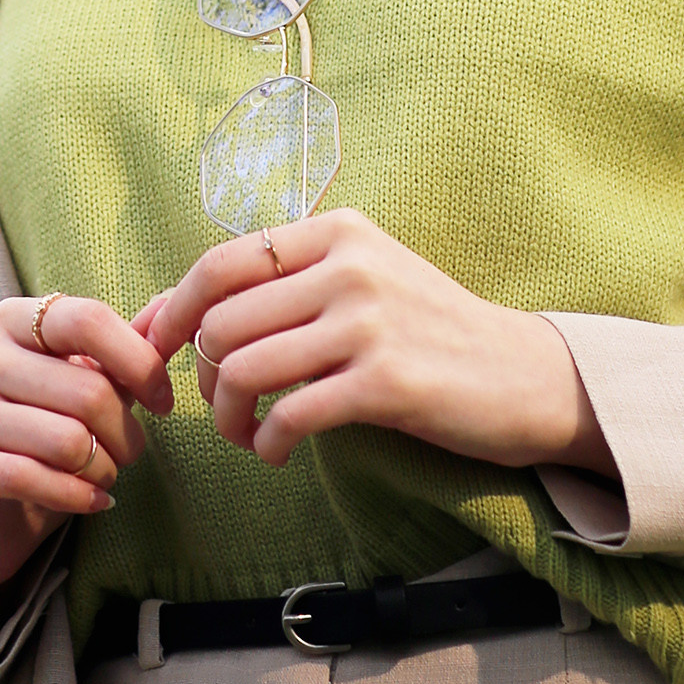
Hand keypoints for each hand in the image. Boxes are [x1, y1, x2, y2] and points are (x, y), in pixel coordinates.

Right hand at [0, 294, 174, 646]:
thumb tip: (170, 302)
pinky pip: (30, 478)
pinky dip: (77, 497)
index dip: (139, 362)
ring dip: (103, 469)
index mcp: (10, 321)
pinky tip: (93, 502)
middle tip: (128, 454)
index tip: (163, 401)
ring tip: (104, 476)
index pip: (86, 320)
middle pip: (86, 389)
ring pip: (65, 440)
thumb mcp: (88, 385)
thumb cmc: (47, 436)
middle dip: (126, 434)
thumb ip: (126, 347)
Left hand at [136, 212, 614, 478]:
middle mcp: (348, 266)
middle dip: (202, 375)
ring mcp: (369, 321)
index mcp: (336, 231)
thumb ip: (274, 287)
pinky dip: (266, 442)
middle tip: (218, 406)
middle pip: (223, 321)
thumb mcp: (357, 281)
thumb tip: (161, 311)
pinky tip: (276, 452)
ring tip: (245, 435)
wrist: (525, 375)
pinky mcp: (386, 381)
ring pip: (245, 368)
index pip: (219, 264)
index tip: (158, 352)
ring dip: (227, 415)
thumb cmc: (427, 331)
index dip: (173, 312)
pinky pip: (289, 414)